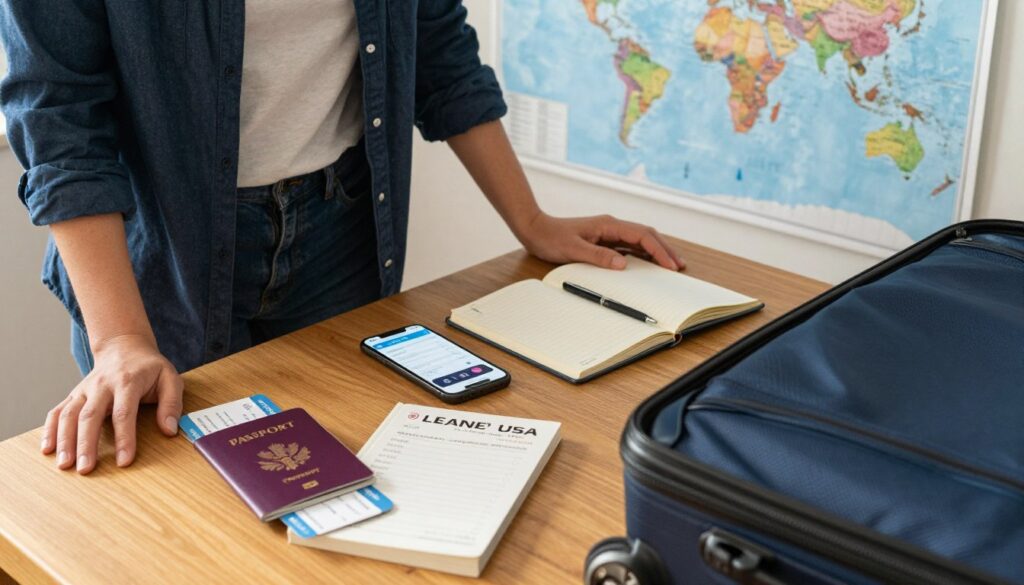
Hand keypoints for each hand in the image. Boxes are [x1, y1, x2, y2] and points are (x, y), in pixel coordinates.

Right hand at [40, 334, 182, 473]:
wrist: (124, 348)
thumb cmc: (149, 368)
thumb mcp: (170, 378)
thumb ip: (172, 404)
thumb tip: (170, 430)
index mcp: (127, 382)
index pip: (124, 413)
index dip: (124, 438)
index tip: (124, 461)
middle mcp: (101, 385)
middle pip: (90, 416)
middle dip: (86, 444)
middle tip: (85, 469)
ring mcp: (84, 390)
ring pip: (69, 415)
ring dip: (64, 440)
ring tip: (64, 465)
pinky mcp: (74, 395)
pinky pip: (57, 412)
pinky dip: (50, 430)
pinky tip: (47, 449)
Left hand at [516, 212, 684, 270]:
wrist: (536, 230)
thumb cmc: (551, 238)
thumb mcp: (573, 250)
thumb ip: (598, 257)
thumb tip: (623, 264)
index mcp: (608, 225)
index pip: (642, 236)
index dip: (658, 250)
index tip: (670, 265)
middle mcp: (612, 226)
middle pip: (646, 235)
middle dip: (664, 250)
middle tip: (679, 266)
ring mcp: (609, 233)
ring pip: (640, 241)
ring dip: (656, 252)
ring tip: (671, 266)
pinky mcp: (604, 240)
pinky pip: (629, 247)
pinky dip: (643, 255)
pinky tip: (649, 264)